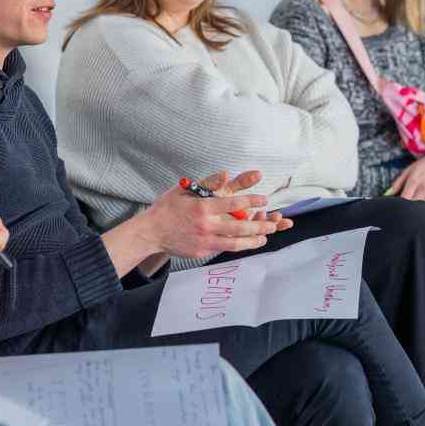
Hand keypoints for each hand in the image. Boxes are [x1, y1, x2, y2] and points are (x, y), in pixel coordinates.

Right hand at [140, 169, 277, 258]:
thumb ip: (208, 183)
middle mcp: (206, 225)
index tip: (264, 199)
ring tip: (265, 237)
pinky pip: (224, 249)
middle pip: (241, 227)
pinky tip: (247, 243)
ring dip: (254, 240)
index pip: (234, 204)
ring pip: (236, 243)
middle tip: (274, 223)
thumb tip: (226, 174)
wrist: (151, 232)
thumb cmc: (167, 208)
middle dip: (261, 225)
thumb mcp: (184, 189)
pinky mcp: (202, 251)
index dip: (252, 201)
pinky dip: (238, 246)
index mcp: (203, 207)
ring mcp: (205, 241)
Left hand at [388, 147, 424, 207]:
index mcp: (414, 181)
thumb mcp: (408, 170)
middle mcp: (424, 188)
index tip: (394, 208)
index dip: (398, 206)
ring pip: (423, 210)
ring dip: (416, 212)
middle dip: (406, 211)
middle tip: (401, 212)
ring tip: (411, 212)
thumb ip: (397, 183)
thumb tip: (388, 194)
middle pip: (413, 206)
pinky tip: (421, 210)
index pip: (404, 199)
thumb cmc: (424, 165)